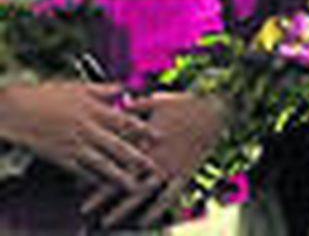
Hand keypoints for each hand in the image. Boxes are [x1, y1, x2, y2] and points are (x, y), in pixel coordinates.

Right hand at [0, 81, 154, 189]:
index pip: (124, 121)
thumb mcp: (79, 88)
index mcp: (93, 110)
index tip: (159, 136)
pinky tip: (104, 187)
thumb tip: (124, 88)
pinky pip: (80, 171)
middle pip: (116, 145)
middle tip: (154, 166)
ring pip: (100, 163)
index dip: (143, 129)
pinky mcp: (60, 158)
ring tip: (133, 185)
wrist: (17, 111)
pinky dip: (92, 180)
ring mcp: (73, 145)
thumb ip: (104, 90)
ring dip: (119, 175)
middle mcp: (87, 129)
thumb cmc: (48, 95)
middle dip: (137, 157)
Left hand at [85, 92, 226, 227]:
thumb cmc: (187, 103)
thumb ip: (136, 107)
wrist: (216, 108)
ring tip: (107, 222)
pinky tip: (147, 221)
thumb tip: (117, 107)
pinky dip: (158, 208)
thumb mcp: (157, 100)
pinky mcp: (185, 172)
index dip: (96, 171)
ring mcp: (170, 166)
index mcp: (145, 139)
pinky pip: (170, 194)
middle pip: (124, 179)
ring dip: (123, 207)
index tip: (77, 183)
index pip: (115, 159)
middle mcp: (154, 156)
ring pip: (143, 191)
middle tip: (84, 209)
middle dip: (102, 196)